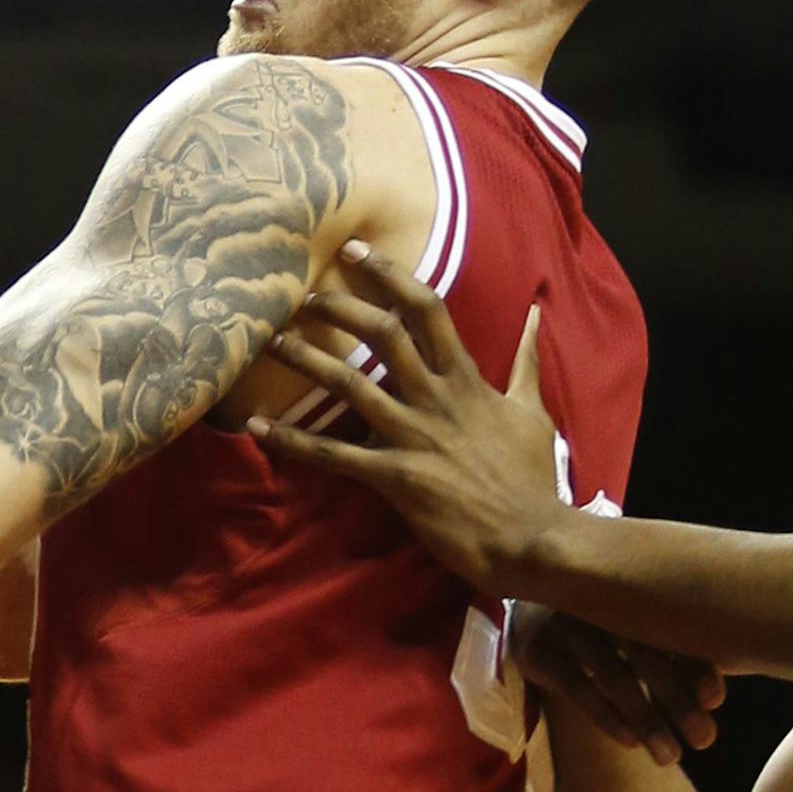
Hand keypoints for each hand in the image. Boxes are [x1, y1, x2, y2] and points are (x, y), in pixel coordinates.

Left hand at [245, 239, 566, 591]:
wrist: (532, 539)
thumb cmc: (531, 477)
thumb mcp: (534, 411)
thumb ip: (525, 361)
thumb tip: (535, 315)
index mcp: (467, 380)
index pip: (427, 311)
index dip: (391, 276)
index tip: (358, 251)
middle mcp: (436, 399)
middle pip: (383, 335)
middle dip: (340, 307)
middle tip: (304, 294)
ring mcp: (413, 436)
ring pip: (350, 385)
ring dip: (306, 360)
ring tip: (272, 342)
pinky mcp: (395, 476)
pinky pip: (334, 454)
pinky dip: (292, 440)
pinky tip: (257, 428)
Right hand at [510, 603, 724, 764]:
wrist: (527, 616)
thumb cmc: (599, 627)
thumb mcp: (634, 630)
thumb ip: (673, 653)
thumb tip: (714, 701)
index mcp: (631, 591)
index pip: (673, 630)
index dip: (698, 665)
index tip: (716, 703)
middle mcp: (598, 602)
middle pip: (646, 653)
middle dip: (678, 700)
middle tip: (703, 740)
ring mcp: (564, 623)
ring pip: (613, 674)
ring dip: (646, 717)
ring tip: (670, 758)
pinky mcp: (535, 649)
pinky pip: (576, 686)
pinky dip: (606, 715)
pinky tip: (630, 742)